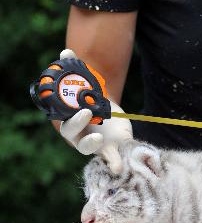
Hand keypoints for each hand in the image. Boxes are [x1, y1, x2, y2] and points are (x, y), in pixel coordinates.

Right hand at [57, 49, 131, 173]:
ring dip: (90, 144)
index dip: (66, 115)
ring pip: (85, 147)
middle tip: (86, 112)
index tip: (76, 106)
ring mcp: (91, 142)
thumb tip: (66, 52)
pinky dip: (113, 164)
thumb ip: (75, 70)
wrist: (108, 114)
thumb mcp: (86, 85)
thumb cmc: (92, 100)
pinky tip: (118, 170)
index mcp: (67, 118)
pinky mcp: (107, 149)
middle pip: (70, 132)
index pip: (61, 118)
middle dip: (76, 124)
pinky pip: (109, 159)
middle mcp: (76, 133)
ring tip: (99, 138)